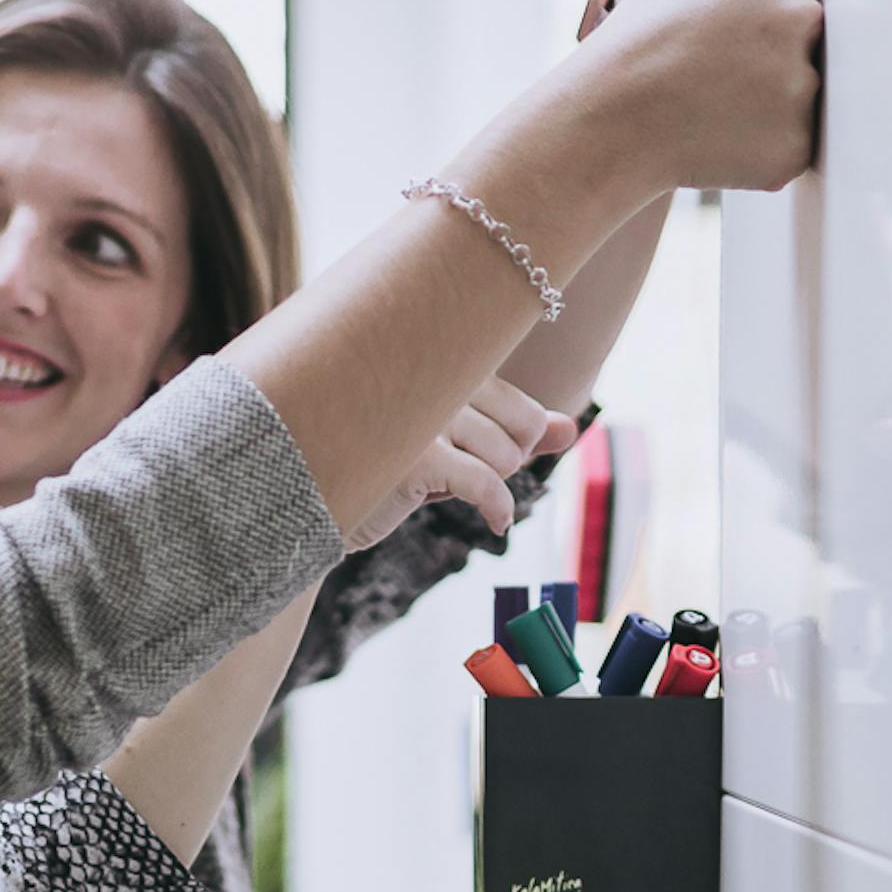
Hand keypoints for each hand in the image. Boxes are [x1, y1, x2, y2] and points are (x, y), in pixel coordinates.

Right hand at [339, 376, 575, 551]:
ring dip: (495, 486)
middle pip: (522, 430)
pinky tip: (496, 524)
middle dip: (510, 463)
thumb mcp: (459, 446)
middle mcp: (433, 382)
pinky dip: (499, 510)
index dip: (521, 443)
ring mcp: (424, 417)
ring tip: (461, 489)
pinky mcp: (416, 458)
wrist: (321, 502)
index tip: (488, 458)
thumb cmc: (393, 469)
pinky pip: (487, 485)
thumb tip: (570, 429)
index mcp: (443, 367)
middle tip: (475, 474)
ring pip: (505, 457)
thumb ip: (517, 431)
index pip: (523, 407)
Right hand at [580, 0, 820, 192]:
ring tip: (721, 104)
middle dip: (775, 54)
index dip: (762, 14)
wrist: (609, 115)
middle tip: (717, 70)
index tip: (720, 31)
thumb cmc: (649, 27)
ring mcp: (803, 83)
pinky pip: (802, 141)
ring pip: (812, 91)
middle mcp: (803, 16)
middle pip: (813, 37)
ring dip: (776, 100)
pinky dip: (771, 144)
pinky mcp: (798, 142)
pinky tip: (728, 135)